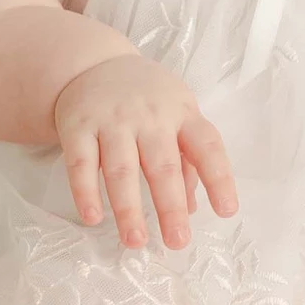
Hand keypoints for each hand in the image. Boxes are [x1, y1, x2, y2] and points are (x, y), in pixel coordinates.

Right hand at [54, 53, 238, 248]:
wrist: (94, 63)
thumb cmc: (148, 100)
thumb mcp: (178, 116)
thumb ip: (188, 160)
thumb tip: (194, 208)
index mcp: (183, 114)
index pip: (207, 147)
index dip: (219, 179)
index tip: (226, 211)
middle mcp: (150, 116)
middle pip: (163, 165)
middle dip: (170, 206)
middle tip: (177, 242)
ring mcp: (112, 120)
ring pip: (121, 168)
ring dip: (128, 208)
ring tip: (136, 241)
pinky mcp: (78, 125)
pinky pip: (80, 163)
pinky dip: (86, 192)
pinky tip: (93, 218)